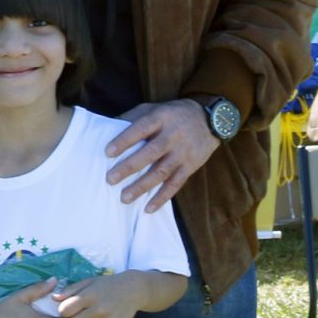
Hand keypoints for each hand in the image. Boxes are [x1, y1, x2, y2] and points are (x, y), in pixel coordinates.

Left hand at [54, 272, 147, 317]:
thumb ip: (70, 290)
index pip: (65, 310)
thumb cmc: (107, 285)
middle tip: (79, 315)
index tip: (70, 308)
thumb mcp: (89, 282)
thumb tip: (54, 298)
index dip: (64, 310)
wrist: (134, 290)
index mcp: (89, 295)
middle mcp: (98, 309)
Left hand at [105, 101, 219, 211]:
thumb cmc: (173, 115)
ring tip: (124, 198)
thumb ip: (134, 117)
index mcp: (161, 118)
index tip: (107, 152)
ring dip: (142, 186)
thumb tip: (107, 126)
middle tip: (110, 179)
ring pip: (161, 172)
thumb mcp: (155, 109)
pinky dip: (162, 197)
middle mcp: (173, 135)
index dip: (124, 140)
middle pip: (150, 153)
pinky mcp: (190, 167)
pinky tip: (148, 209)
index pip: (141, 129)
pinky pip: (175, 184)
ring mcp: (182, 153)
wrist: (210, 120)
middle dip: (129, 167)